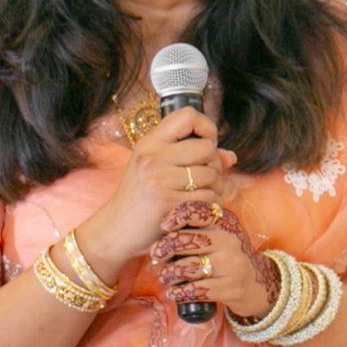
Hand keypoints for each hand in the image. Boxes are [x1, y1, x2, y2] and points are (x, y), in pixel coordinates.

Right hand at [81, 107, 235, 272]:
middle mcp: (153, 156)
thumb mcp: (158, 169)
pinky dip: (211, 205)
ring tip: (201, 194)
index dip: (206, 127)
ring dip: (215, 187)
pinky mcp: (169, 202)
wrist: (115, 230)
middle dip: (214, 164)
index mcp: (150, 142)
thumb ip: (192, 157)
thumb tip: (231, 156)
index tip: (205, 144)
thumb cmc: (141, 198)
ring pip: (212, 174)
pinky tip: (198, 208)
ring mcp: (160, 179)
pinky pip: (209, 197)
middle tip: (205, 177)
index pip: (187, 116)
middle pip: (207, 148)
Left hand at [151, 201, 278, 320]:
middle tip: (156, 255)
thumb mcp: (222, 234)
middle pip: (187, 240)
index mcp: (225, 222)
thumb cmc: (230, 256)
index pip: (198, 211)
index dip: (177, 216)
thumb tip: (161, 231)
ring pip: (188, 267)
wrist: (258, 283)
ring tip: (165, 276)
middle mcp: (229, 241)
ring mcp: (231, 265)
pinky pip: (196, 289)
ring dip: (169, 273)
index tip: (164, 226)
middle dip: (165, 248)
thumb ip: (199, 227)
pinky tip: (174, 293)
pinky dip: (180, 293)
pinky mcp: (230, 288)